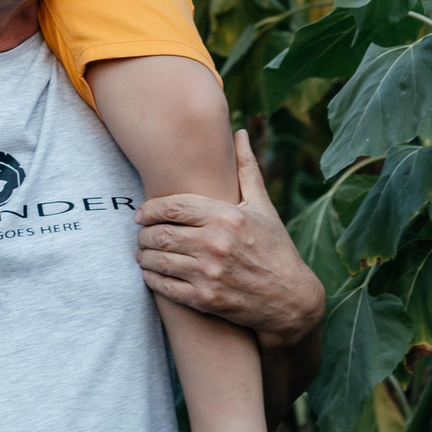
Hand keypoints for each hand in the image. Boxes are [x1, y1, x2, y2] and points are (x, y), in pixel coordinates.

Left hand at [135, 131, 325, 350]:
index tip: (141, 213)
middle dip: (143, 233)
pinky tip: (150, 273)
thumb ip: (246, 169)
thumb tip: (238, 132)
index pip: (173, 206)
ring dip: (143, 255)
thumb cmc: (276, 248)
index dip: (150, 209)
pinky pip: (165, 287)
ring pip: (158, 260)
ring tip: (142, 252)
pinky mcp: (206, 299)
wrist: (291, 299)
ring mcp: (209, 273)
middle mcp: (216, 244)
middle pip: (160, 233)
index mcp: (226, 217)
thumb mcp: (263, 207)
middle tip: (140, 233)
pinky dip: (151, 279)